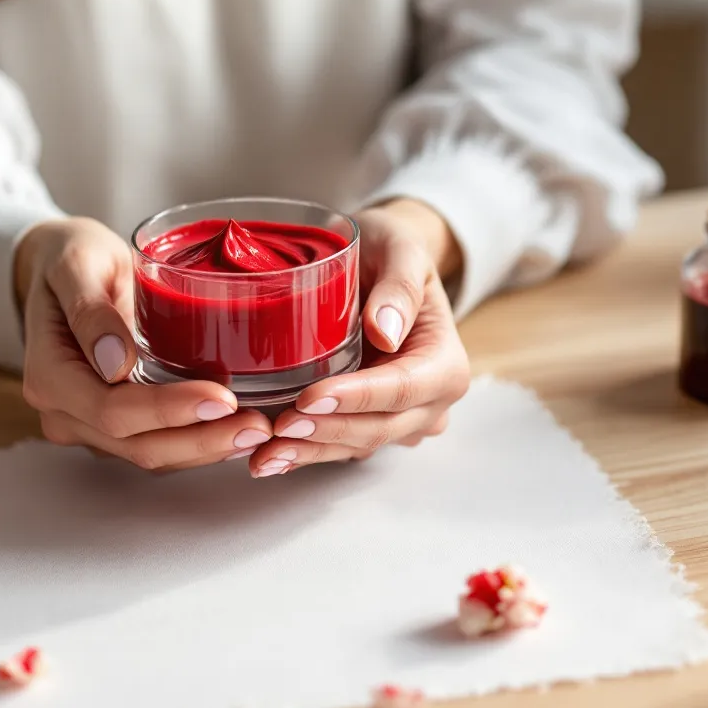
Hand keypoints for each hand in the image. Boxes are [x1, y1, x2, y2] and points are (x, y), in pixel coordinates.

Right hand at [14, 218, 272, 470]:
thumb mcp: (76, 263)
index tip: (221, 398)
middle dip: (200, 439)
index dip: (168, 411)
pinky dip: (196, 439)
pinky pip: (156, 443)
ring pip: (149, 453)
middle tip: (257, 426)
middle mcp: (64, 410)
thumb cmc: (70, 257)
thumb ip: (90, 309)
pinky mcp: (112, 423)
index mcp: (49, 375)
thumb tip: (115, 363)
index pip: (111, 410)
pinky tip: (234, 427)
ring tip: (258, 431)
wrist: (60, 268)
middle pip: (136, 444)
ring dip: (205, 448)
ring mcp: (86, 423)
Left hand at [249, 200, 469, 475]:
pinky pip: (340, 444)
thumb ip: (398, 288)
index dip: (356, 398)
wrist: (384, 263)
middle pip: (378, 428)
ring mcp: (400, 419)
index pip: (400, 389)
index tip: (310, 397)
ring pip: (356, 445)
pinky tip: (270, 457)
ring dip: (310, 453)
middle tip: (277, 429)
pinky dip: (306, 452)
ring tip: (262, 456)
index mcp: (445, 364)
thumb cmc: (393, 250)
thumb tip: (385, 332)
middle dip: (326, 432)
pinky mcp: (369, 422)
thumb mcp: (401, 250)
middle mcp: (429, 402)